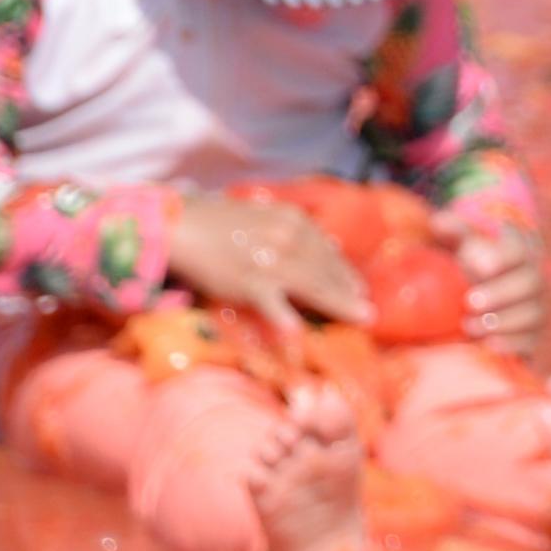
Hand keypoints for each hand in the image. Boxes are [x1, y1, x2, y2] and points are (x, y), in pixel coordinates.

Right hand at [170, 192, 371, 336]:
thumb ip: (294, 231)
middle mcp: (289, 238)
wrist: (182, 224)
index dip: (345, 272)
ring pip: (313, 285)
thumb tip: (327, 245)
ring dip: (338, 304)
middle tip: (368, 311)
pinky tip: (299, 333)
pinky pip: (272, 303)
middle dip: (349, 291)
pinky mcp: (248, 281)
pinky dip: (286, 317)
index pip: (328, 251)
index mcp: (293, 221)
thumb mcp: (266, 217)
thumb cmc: (221, 222)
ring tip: (358, 319)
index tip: (360, 288)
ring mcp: (270, 261)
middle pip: (326, 270)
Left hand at [435, 207, 545, 353]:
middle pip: (530, 282)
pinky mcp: (532, 338)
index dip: (506, 257)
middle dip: (501, 292)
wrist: (466, 312)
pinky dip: (511, 344)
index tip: (483, 268)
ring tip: (469, 326)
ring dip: (502, 321)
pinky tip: (488, 345)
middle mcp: (532, 278)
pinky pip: (531, 342)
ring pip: (533, 314)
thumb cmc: (464, 271)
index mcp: (517, 252)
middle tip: (470, 301)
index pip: (520, 248)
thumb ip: (451, 232)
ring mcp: (535, 309)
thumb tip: (438, 222)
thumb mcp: (457, 249)